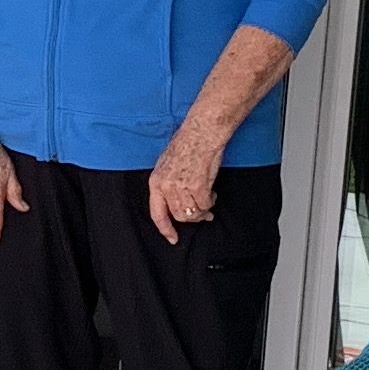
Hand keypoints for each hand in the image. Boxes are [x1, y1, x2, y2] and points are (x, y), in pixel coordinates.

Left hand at [148, 119, 229, 242]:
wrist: (201, 132)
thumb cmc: (187, 144)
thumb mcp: (167, 165)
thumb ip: (169, 185)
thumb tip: (178, 203)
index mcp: (156, 182)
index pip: (157, 213)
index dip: (165, 229)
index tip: (172, 238)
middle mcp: (167, 186)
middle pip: (179, 215)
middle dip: (192, 218)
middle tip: (203, 213)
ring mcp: (182, 187)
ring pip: (193, 212)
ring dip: (202, 210)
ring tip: (208, 200)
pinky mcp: (198, 186)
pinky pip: (205, 204)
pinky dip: (210, 202)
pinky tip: (212, 193)